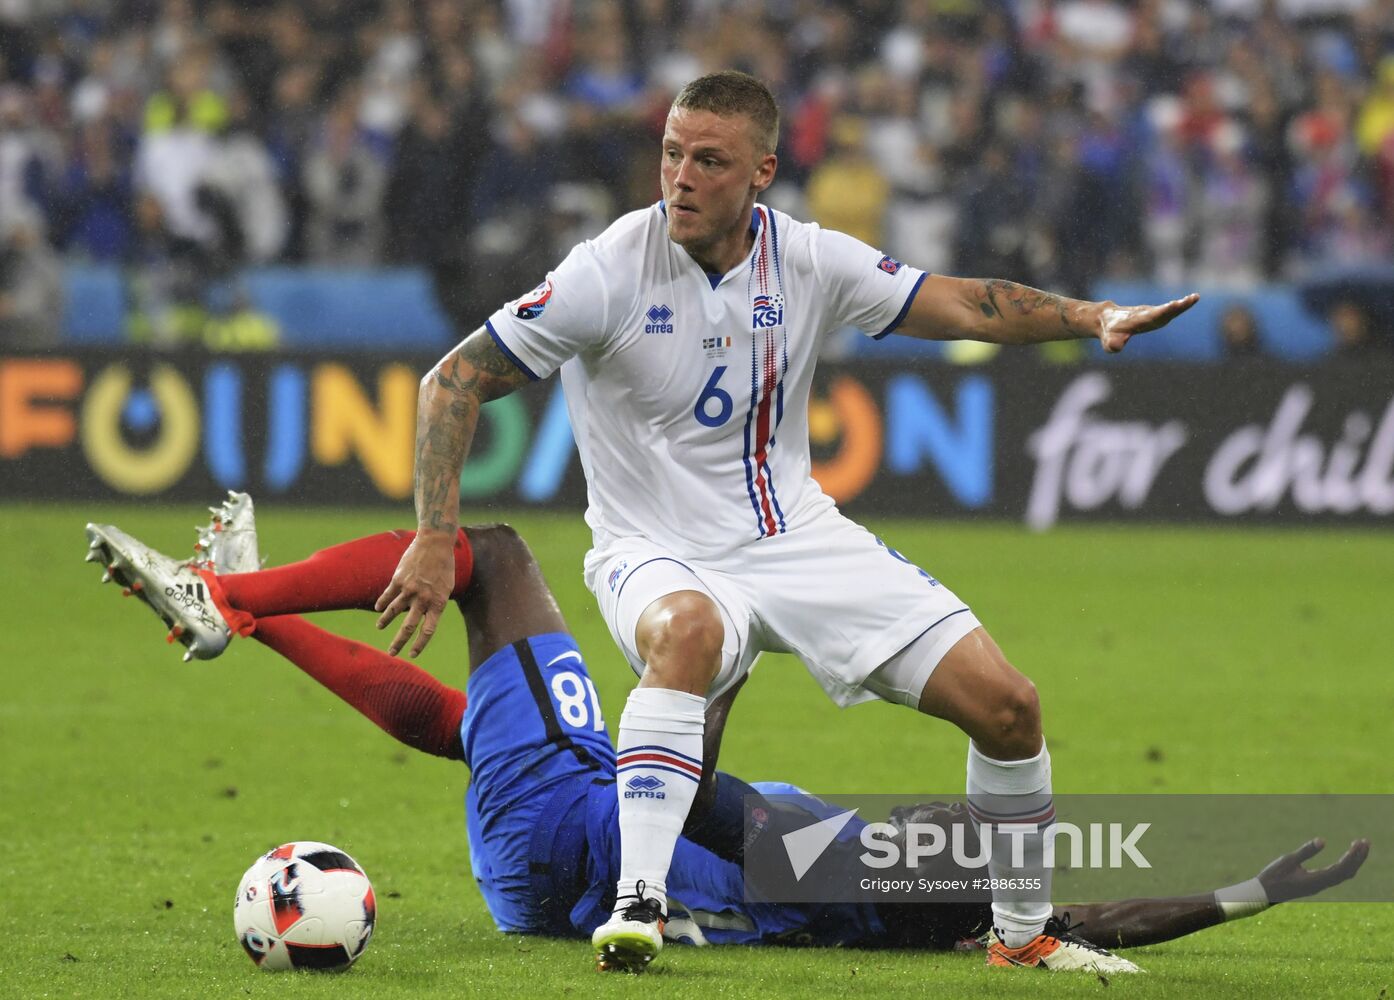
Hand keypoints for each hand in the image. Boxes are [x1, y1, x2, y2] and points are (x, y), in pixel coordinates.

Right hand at [374, 530, 454, 656]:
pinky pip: (387, 596)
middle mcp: (423, 599)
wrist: (434, 543)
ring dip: (385, 621)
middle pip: (408, 627)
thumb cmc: (444, 566)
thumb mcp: (446, 587)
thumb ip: (435, 603)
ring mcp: (409, 589)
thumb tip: (425, 617)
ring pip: (393, 611)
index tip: (412, 654)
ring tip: (380, 627)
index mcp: (437, 603)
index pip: (428, 630)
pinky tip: (378, 609)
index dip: (419, 644)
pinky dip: (382, 604)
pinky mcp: (398, 579)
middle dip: (399, 643)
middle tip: (391, 653)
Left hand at [1096, 293, 1199, 352]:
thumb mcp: (1109, 341)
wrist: (1107, 319)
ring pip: (1169, 309)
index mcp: (1138, 320)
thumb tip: (1116, 347)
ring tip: (1195, 297)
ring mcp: (1152, 313)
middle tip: (1190, 299)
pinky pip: (1170, 310)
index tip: (1173, 305)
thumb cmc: (1109, 332)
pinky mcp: (1156, 314)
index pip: (1152, 316)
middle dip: (1177, 307)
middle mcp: (1147, 314)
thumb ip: (1113, 344)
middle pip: (1164, 311)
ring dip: (1182, 304)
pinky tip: (1191, 300)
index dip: (1163, 311)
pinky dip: (1180, 306)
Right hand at [1255, 837, 1369, 903]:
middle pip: (1348, 872)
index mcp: (1316, 880)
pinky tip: (1346, 858)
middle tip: (1365, 842)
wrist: (1265, 894)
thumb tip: (1323, 840)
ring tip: (1359, 847)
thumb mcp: (1288, 860)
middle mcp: (1322, 885)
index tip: (1359, 843)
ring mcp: (1320, 886)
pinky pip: (1338, 876)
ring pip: (1344, 875)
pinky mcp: (1317, 884)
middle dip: (1358, 857)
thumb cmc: (1274, 876)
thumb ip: (1306, 851)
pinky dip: (1346, 866)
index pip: (1341, 868)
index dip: (1352, 856)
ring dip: (1353, 861)